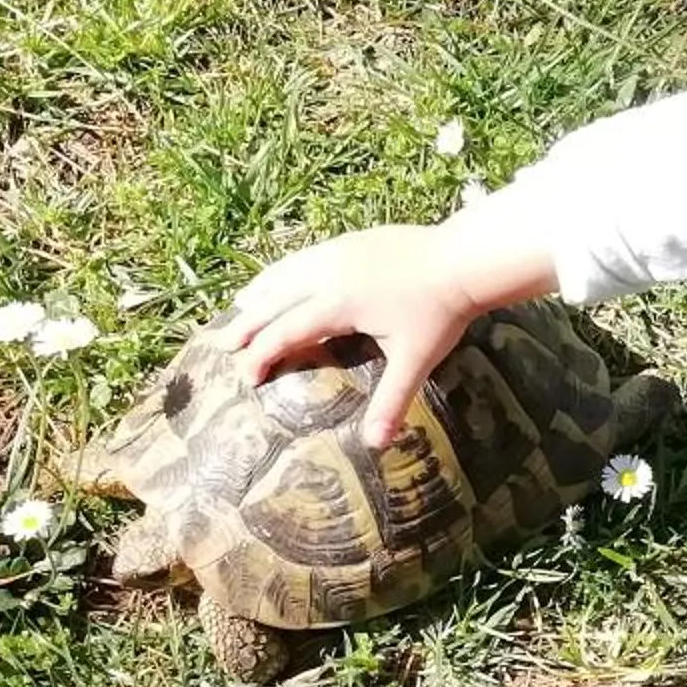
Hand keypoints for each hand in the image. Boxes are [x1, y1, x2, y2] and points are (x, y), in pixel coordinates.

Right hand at [225, 207, 556, 446]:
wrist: (463, 258)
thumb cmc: (439, 311)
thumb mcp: (415, 361)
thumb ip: (391, 402)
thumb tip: (376, 445)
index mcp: (336, 304)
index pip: (285, 332)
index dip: (262, 355)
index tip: (248, 378)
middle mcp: (327, 274)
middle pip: (273, 300)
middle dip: (246, 324)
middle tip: (223, 346)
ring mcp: (336, 252)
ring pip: (283, 273)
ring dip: (259, 294)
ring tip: (239, 310)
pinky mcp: (348, 241)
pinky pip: (301, 257)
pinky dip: (281, 273)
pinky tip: (280, 279)